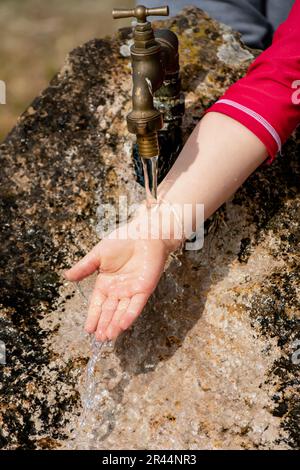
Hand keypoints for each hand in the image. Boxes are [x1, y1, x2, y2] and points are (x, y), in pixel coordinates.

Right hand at [64, 222, 174, 341]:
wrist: (143, 233)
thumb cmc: (121, 241)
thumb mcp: (98, 255)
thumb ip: (84, 268)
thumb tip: (66, 276)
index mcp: (106, 284)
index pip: (97, 304)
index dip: (93, 317)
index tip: (88, 330)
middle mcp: (118, 290)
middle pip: (109, 312)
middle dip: (104, 326)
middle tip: (99, 340)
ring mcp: (131, 291)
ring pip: (122, 312)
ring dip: (115, 325)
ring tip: (108, 337)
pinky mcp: (144, 289)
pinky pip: (136, 305)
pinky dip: (129, 315)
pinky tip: (122, 325)